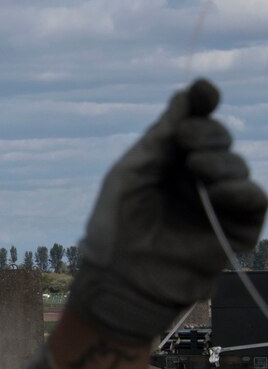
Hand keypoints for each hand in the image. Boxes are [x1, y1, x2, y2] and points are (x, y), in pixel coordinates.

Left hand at [68, 79, 266, 342]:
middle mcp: (194, 179)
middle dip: (206, 133)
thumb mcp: (131, 173)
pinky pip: (253, 202)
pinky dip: (241, 190)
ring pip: (236, 166)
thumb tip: (185, 94)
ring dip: (219, 161)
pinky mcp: (234, 231)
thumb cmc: (115, 225)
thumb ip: (160, 137)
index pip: (194, 125)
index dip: (202, 105)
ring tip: (197, 169)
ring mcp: (215, 203)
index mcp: (167, 163)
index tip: (204, 91)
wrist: (119, 277)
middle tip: (186, 143)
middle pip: (218, 139)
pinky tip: (220, 190)